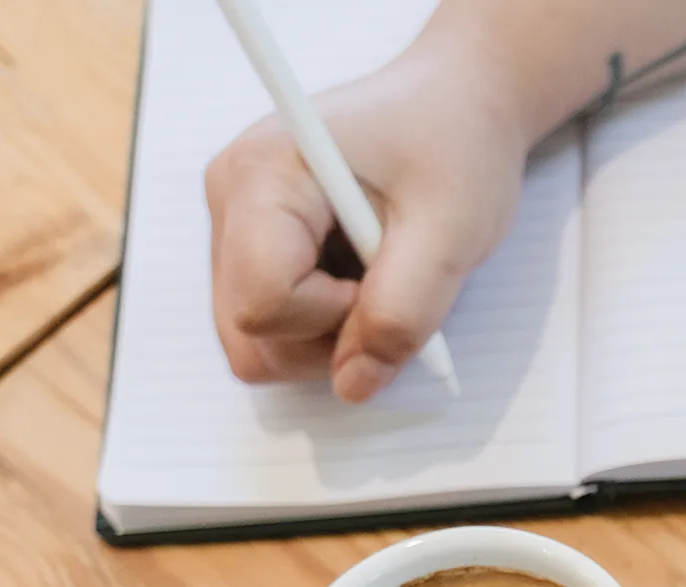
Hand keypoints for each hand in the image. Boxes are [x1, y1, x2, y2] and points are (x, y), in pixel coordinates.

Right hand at [204, 38, 529, 401]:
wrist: (456, 102)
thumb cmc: (455, 143)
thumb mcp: (451, 232)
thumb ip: (403, 313)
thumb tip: (352, 385)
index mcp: (264, 174)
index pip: (261, 304)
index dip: (333, 318)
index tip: (387, 276)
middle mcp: (229, 196)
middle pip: (249, 332)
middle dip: (328, 339)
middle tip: (391, 286)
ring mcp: (234, 221)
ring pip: (256, 337)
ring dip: (329, 334)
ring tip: (381, 274)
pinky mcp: (252, 243)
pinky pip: (273, 322)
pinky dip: (324, 321)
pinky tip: (364, 273)